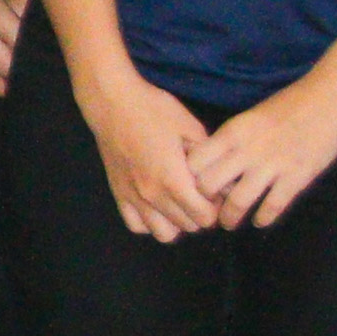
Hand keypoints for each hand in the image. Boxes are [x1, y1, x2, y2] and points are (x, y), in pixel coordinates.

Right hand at [79, 69, 217, 243]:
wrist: (112, 102)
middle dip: (201, 214)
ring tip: (180, 204)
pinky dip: (150, 223)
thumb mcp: (190, 127)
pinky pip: (137, 226)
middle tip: (202, 195)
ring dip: (177, 223)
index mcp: (173, 180)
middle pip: (189, 226)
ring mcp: (133, 197)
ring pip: (164, 233)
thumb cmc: (154, 110)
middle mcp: (153, 195)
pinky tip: (157, 206)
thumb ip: (209, 158)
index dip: (216, 208)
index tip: (216, 192)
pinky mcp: (118, 194)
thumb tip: (224, 179)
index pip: (205, 217)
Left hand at [190, 75, 336, 229]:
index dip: (190, 178)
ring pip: (238, 201)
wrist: (329, 99)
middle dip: (205, 202)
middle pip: (209, 185)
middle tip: (208, 210)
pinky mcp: (297, 177)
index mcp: (232, 132)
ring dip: (230, 217)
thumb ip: (232, 140)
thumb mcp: (250, 118)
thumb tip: (212, 163)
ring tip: (229, 223)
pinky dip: (263, 218)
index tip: (194, 187)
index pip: (195, 162)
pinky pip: (272, 206)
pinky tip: (260, 221)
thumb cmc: (290, 105)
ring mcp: (272, 165)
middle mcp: (246, 150)